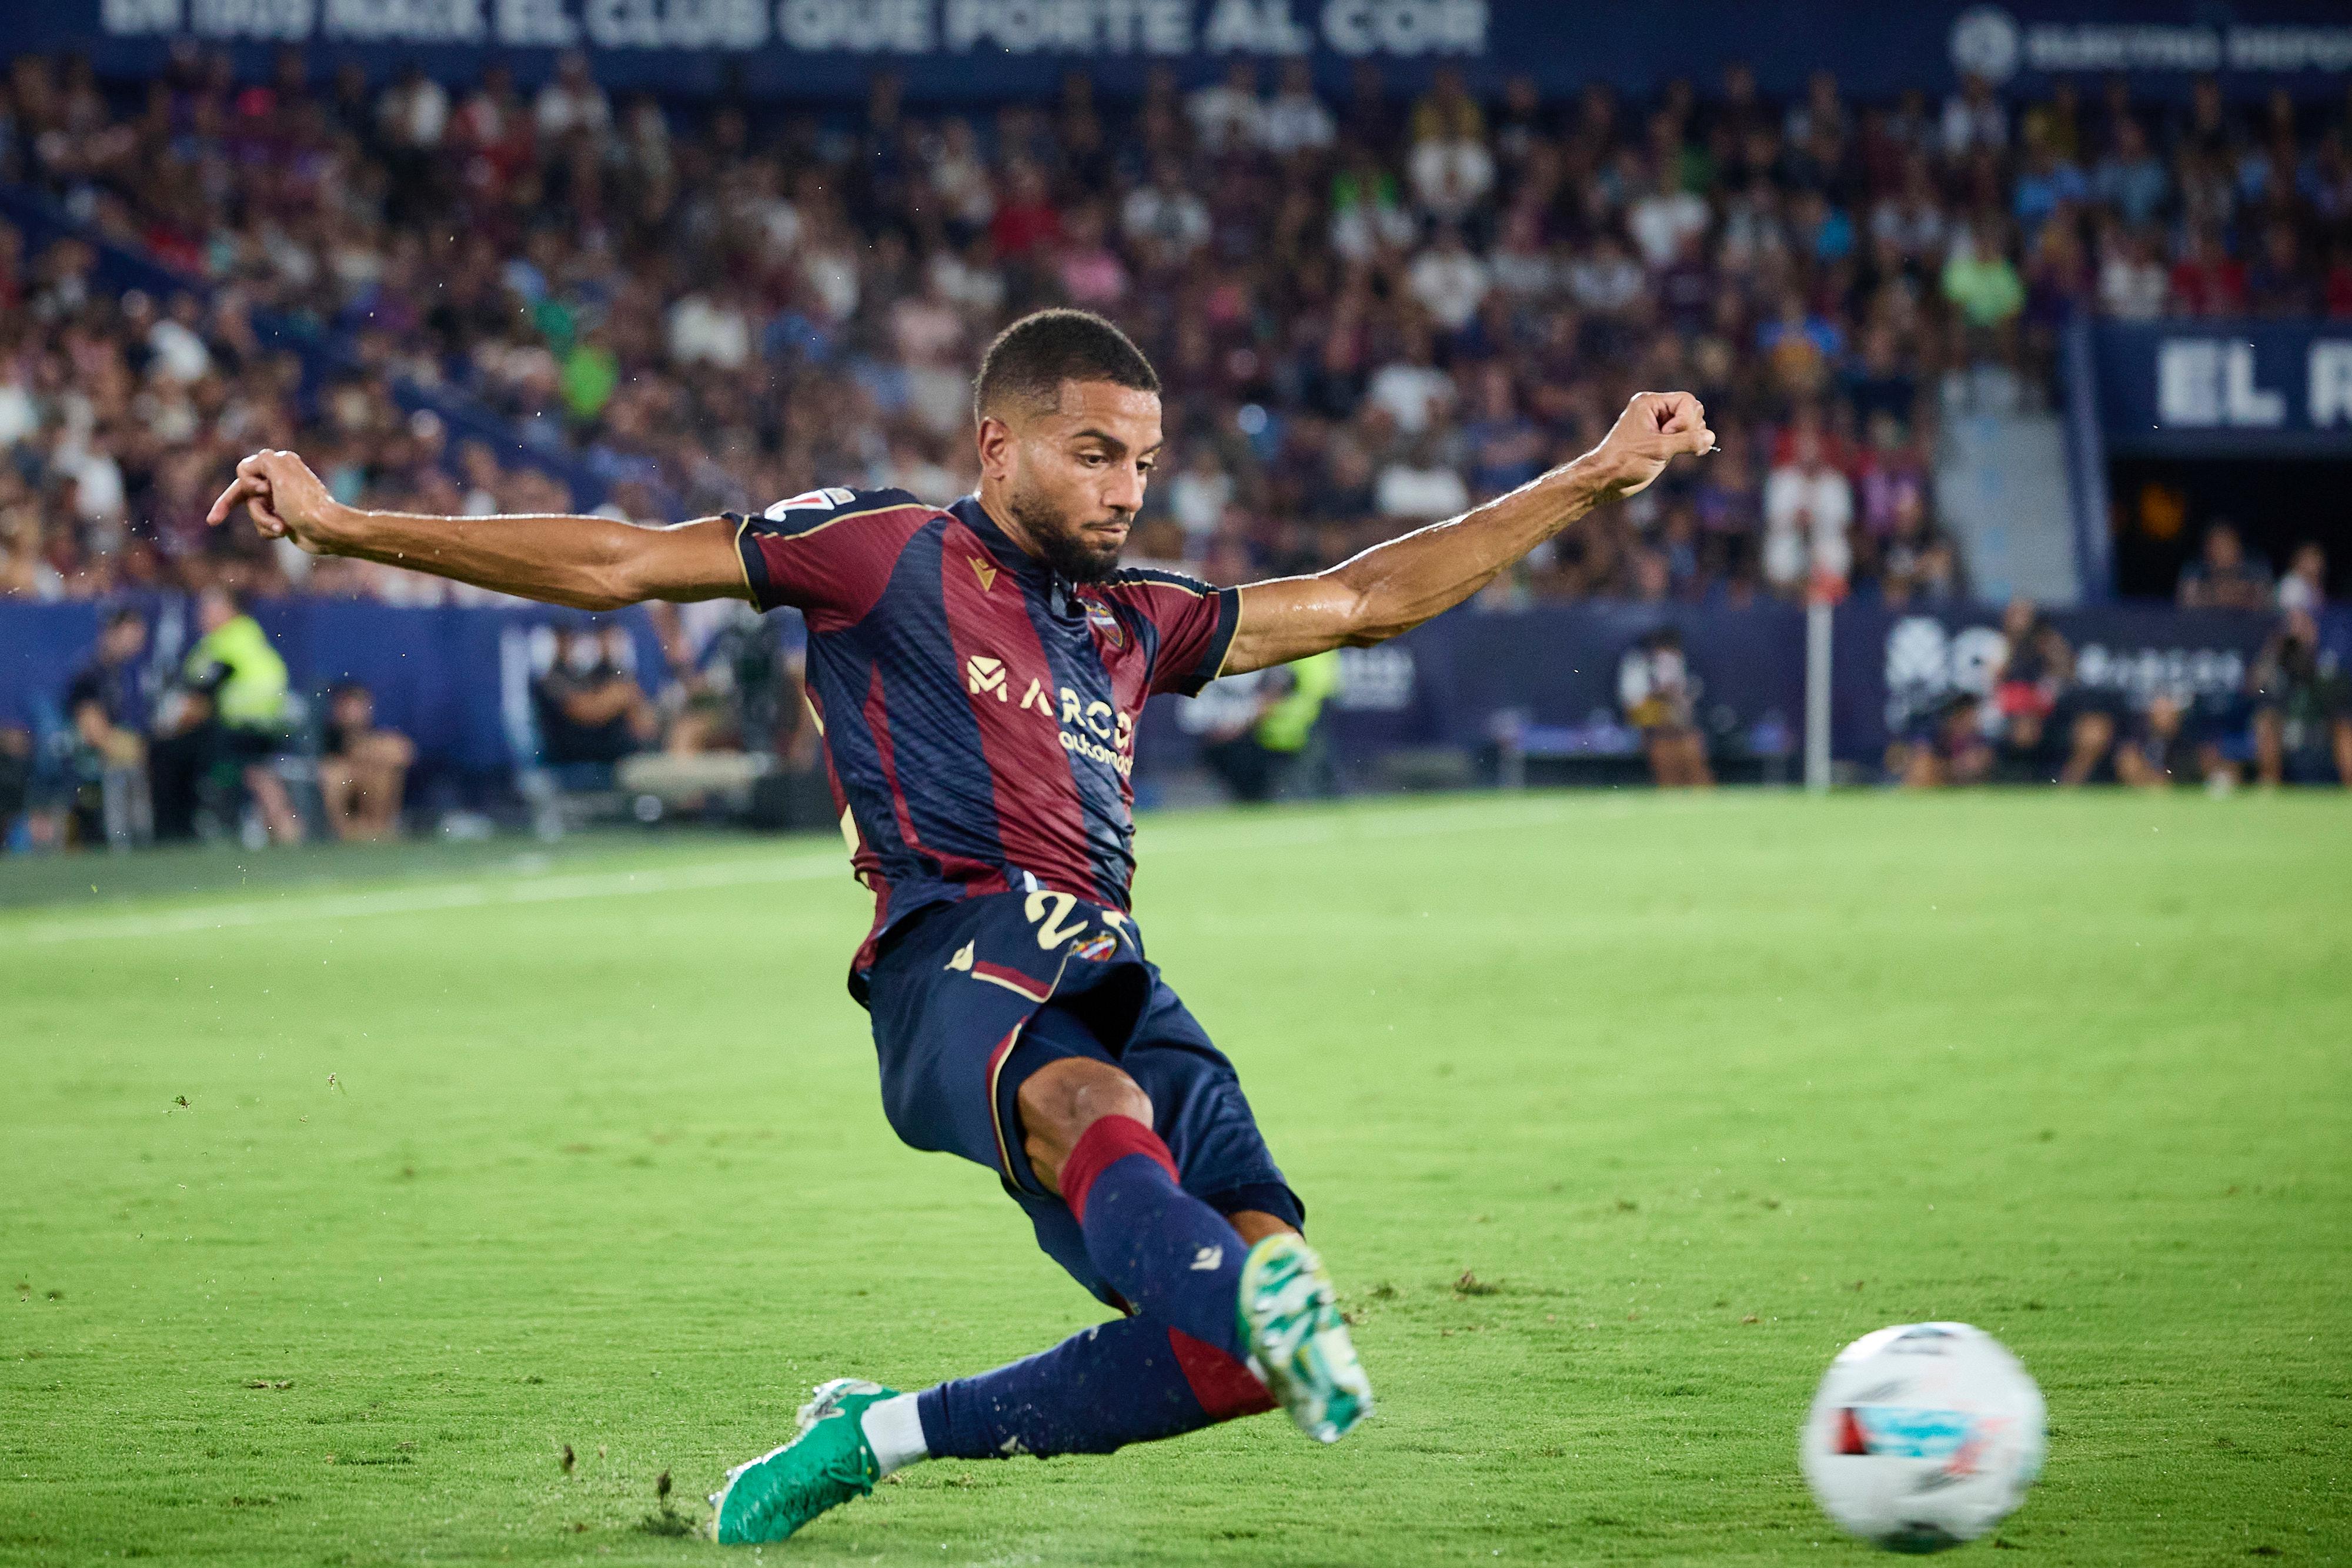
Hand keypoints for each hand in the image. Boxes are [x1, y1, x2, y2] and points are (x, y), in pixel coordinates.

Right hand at [205, 449, 345, 554]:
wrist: (326, 531)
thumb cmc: (303, 504)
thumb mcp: (280, 473)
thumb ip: (262, 460)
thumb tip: (251, 466)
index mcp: (279, 463)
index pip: (244, 470)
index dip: (247, 484)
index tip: (264, 491)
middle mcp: (279, 478)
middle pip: (244, 492)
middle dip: (241, 507)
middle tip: (213, 520)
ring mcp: (280, 499)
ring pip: (253, 510)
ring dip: (263, 520)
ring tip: (282, 525)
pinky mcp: (283, 517)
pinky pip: (262, 524)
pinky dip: (270, 529)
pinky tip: (285, 532)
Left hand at [1591, 392, 1715, 499]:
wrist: (1606, 479)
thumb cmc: (1625, 461)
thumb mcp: (1659, 449)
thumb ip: (1687, 441)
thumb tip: (1711, 437)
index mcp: (1649, 403)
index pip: (1687, 401)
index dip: (1685, 420)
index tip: (1667, 435)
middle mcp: (1655, 410)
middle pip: (1692, 410)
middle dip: (1690, 428)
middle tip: (1669, 444)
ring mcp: (1659, 425)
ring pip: (1692, 424)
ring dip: (1691, 438)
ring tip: (1674, 452)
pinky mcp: (1662, 440)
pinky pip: (1686, 436)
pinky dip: (1690, 444)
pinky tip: (1688, 454)